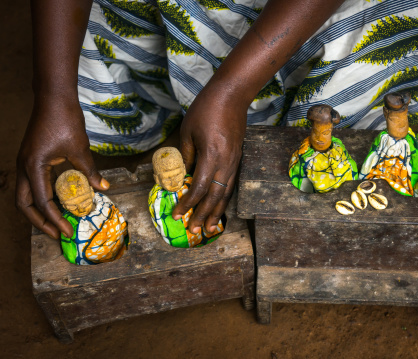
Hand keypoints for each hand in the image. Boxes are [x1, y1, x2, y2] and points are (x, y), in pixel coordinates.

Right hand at [16, 96, 108, 238]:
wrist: (54, 97)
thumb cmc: (65, 120)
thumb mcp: (80, 149)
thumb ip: (90, 171)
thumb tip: (104, 189)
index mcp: (33, 166)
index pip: (42, 202)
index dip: (55, 219)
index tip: (68, 232)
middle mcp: (24, 167)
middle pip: (24, 204)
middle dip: (40, 222)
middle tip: (58, 234)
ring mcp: (25, 163)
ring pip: (26, 195)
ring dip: (40, 211)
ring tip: (58, 223)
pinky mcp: (31, 159)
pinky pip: (33, 184)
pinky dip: (44, 197)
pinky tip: (60, 203)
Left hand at [172, 86, 245, 232]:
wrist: (232, 96)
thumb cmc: (206, 109)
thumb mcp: (188, 131)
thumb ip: (186, 156)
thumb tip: (183, 176)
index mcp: (212, 156)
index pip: (199, 188)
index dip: (188, 204)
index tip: (177, 215)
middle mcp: (226, 163)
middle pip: (215, 196)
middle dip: (203, 215)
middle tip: (195, 231)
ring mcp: (235, 161)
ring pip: (226, 193)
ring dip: (217, 212)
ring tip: (211, 228)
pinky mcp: (238, 158)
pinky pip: (231, 184)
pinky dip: (224, 198)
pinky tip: (219, 206)